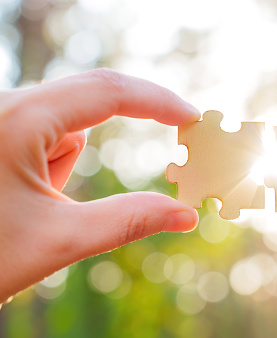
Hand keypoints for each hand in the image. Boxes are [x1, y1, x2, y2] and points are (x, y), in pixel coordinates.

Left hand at [0, 69, 199, 302]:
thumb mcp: (58, 241)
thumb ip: (129, 221)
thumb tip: (186, 217)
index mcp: (20, 120)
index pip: (108, 92)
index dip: (159, 101)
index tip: (193, 117)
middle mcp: (8, 106)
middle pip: (90, 104)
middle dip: (120, 132)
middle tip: (158, 151)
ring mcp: (2, 119)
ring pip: (64, 129)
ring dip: (68, 165)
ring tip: (34, 208)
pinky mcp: (0, 133)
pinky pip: (44, 139)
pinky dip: (53, 164)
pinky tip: (21, 198)